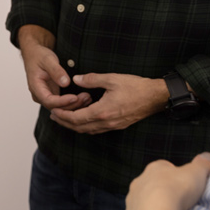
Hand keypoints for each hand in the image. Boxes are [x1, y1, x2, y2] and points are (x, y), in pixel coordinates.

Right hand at [17, 26, 87, 110]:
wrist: (34, 54)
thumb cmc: (39, 56)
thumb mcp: (47, 59)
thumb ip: (56, 71)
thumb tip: (65, 82)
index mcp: (35, 87)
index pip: (48, 101)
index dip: (62, 102)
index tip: (75, 97)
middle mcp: (40, 95)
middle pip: (55, 107)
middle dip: (71, 104)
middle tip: (86, 97)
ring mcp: (46, 96)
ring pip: (60, 108)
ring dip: (74, 105)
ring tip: (87, 98)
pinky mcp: (52, 96)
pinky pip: (62, 104)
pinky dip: (73, 103)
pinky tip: (84, 99)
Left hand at [49, 73, 167, 133]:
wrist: (156, 97)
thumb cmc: (136, 87)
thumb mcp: (112, 79)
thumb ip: (92, 79)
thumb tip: (76, 79)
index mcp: (103, 112)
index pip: (77, 118)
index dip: (63, 116)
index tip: (53, 111)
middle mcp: (106, 122)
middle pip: (80, 128)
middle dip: (65, 123)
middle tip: (54, 116)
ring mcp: (113, 125)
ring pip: (88, 130)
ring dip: (75, 126)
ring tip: (65, 118)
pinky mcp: (118, 125)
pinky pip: (97, 129)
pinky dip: (86, 126)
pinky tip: (83, 119)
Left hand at [125, 152, 209, 209]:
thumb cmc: (177, 190)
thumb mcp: (197, 173)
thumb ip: (202, 164)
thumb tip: (208, 156)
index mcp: (155, 168)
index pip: (165, 167)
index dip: (176, 174)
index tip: (185, 184)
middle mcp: (140, 180)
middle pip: (153, 183)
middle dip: (163, 190)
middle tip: (178, 201)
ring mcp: (132, 198)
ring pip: (144, 199)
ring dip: (154, 204)